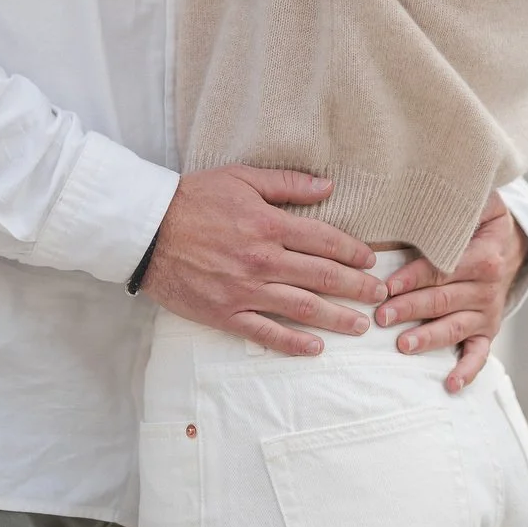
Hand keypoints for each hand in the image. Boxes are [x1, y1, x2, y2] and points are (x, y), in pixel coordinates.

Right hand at [142, 166, 386, 356]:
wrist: (146, 230)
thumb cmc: (194, 198)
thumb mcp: (242, 178)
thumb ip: (287, 183)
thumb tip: (328, 185)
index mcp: (269, 225)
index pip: (324, 241)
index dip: (353, 252)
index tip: (372, 261)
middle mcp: (262, 260)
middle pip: (321, 276)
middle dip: (356, 288)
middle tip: (381, 296)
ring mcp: (244, 290)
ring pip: (302, 308)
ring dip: (336, 318)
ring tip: (360, 326)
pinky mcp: (224, 314)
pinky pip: (265, 333)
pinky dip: (292, 343)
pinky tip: (315, 348)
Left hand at [376, 191, 527, 394]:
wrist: (510, 245)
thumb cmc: (479, 219)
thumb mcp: (478, 201)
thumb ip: (455, 201)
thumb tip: (416, 193)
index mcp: (482, 255)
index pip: (443, 269)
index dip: (413, 277)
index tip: (387, 286)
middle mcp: (487, 287)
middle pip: (443, 301)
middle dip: (410, 309)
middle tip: (381, 316)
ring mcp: (487, 312)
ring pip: (454, 328)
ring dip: (428, 338)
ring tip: (403, 345)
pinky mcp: (488, 330)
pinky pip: (479, 354)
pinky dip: (466, 371)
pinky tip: (448, 384)